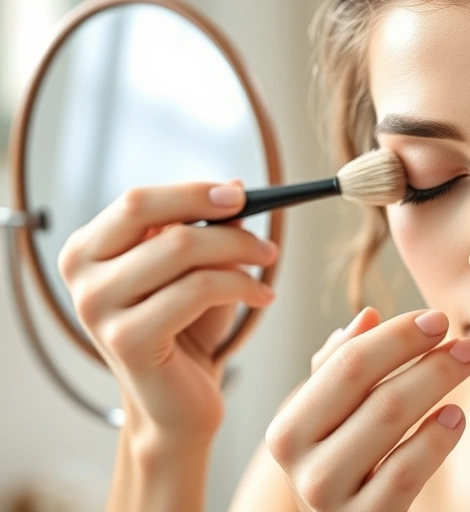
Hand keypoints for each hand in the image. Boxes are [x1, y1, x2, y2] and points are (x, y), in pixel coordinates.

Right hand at [58, 182, 277, 443]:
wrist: (178, 404)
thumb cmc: (187, 330)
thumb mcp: (196, 270)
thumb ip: (205, 228)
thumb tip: (232, 184)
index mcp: (87, 250)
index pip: (138, 200)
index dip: (191, 192)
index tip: (241, 195)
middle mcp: (81, 277)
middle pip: (153, 215)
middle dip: (219, 219)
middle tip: (263, 236)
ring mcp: (97, 309)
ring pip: (183, 249)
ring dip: (240, 253)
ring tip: (267, 270)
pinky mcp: (128, 339)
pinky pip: (199, 289)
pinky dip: (242, 286)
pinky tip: (262, 296)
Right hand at [266, 308, 469, 511]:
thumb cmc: (347, 470)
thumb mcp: (334, 424)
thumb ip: (341, 370)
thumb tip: (367, 317)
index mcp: (288, 428)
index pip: (345, 363)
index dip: (396, 337)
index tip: (437, 319)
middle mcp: (298, 462)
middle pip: (369, 387)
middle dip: (423, 357)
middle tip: (464, 343)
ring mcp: (328, 497)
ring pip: (389, 420)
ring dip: (435, 383)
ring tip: (466, 366)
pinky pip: (406, 470)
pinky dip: (435, 438)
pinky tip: (457, 417)